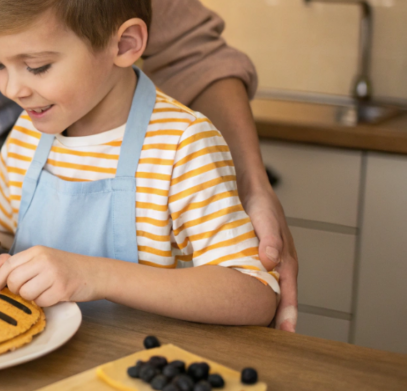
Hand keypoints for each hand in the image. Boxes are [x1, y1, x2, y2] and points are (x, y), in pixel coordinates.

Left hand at [0, 246, 100, 306]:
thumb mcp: (40, 259)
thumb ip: (15, 262)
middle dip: (14, 290)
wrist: (95, 273)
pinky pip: (40, 302)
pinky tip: (50, 296)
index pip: (8, 264)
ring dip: (29, 298)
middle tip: (23, 291)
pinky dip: (42, 303)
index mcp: (36, 251)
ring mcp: (54, 274)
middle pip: (14, 280)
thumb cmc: (64, 267)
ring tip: (39, 292)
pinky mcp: (62, 290)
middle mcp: (44, 260)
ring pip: (25, 293)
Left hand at [243, 184, 298, 330]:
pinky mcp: (255, 259)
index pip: (289, 292)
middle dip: (277, 319)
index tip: (286, 331)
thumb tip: (271, 262)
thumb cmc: (261, 203)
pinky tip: (241, 304)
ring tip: (254, 329)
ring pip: (268, 292)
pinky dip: (252, 294)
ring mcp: (269, 263)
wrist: (252, 188)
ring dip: (265, 309)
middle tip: (269, 340)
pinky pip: (256, 282)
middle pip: (280, 298)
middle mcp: (280, 265)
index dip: (288, 313)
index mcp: (286, 260)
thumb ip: (270, 239)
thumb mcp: (265, 218)